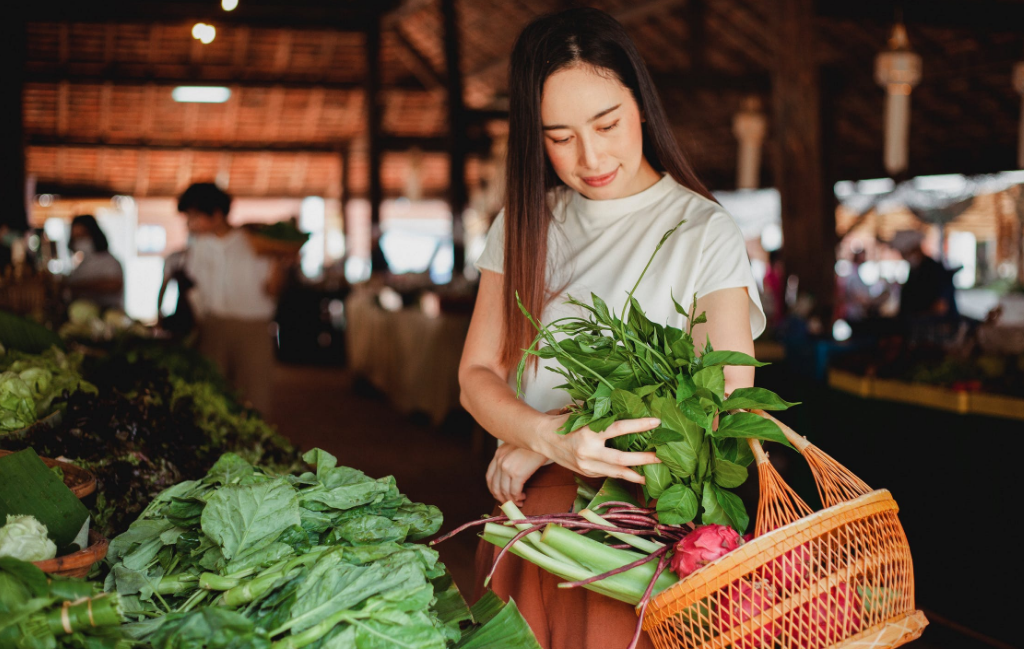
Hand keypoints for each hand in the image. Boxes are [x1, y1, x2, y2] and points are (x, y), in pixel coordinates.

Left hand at [486, 444, 548, 505]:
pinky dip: (518, 498)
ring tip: (519, 502)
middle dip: (502, 498)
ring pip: (504, 491)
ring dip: (511, 500)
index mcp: (499, 453)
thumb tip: (511, 476)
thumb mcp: (517, 447)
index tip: (500, 495)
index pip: (489, 476)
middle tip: (509, 503)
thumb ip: (510, 458)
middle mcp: (500, 460)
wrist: (544, 438)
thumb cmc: (534, 443)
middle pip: (495, 486)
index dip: (494, 489)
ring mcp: (507, 467)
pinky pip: (514, 492)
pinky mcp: (517, 473)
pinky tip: (523, 497)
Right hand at [542, 416, 661, 484]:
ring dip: (636, 474)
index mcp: (588, 432)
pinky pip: (608, 474)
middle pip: (621, 459)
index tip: (656, 422)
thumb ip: (602, 416)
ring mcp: (586, 466)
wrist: (543, 439)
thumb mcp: (582, 416)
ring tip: (652, 474)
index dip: (639, 425)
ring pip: (616, 473)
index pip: (619, 428)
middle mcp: (588, 451)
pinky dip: (621, 474)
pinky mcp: (586, 473)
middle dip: (643, 459)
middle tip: (660, 457)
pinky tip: (634, 473)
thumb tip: (628, 409)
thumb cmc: (565, 423)